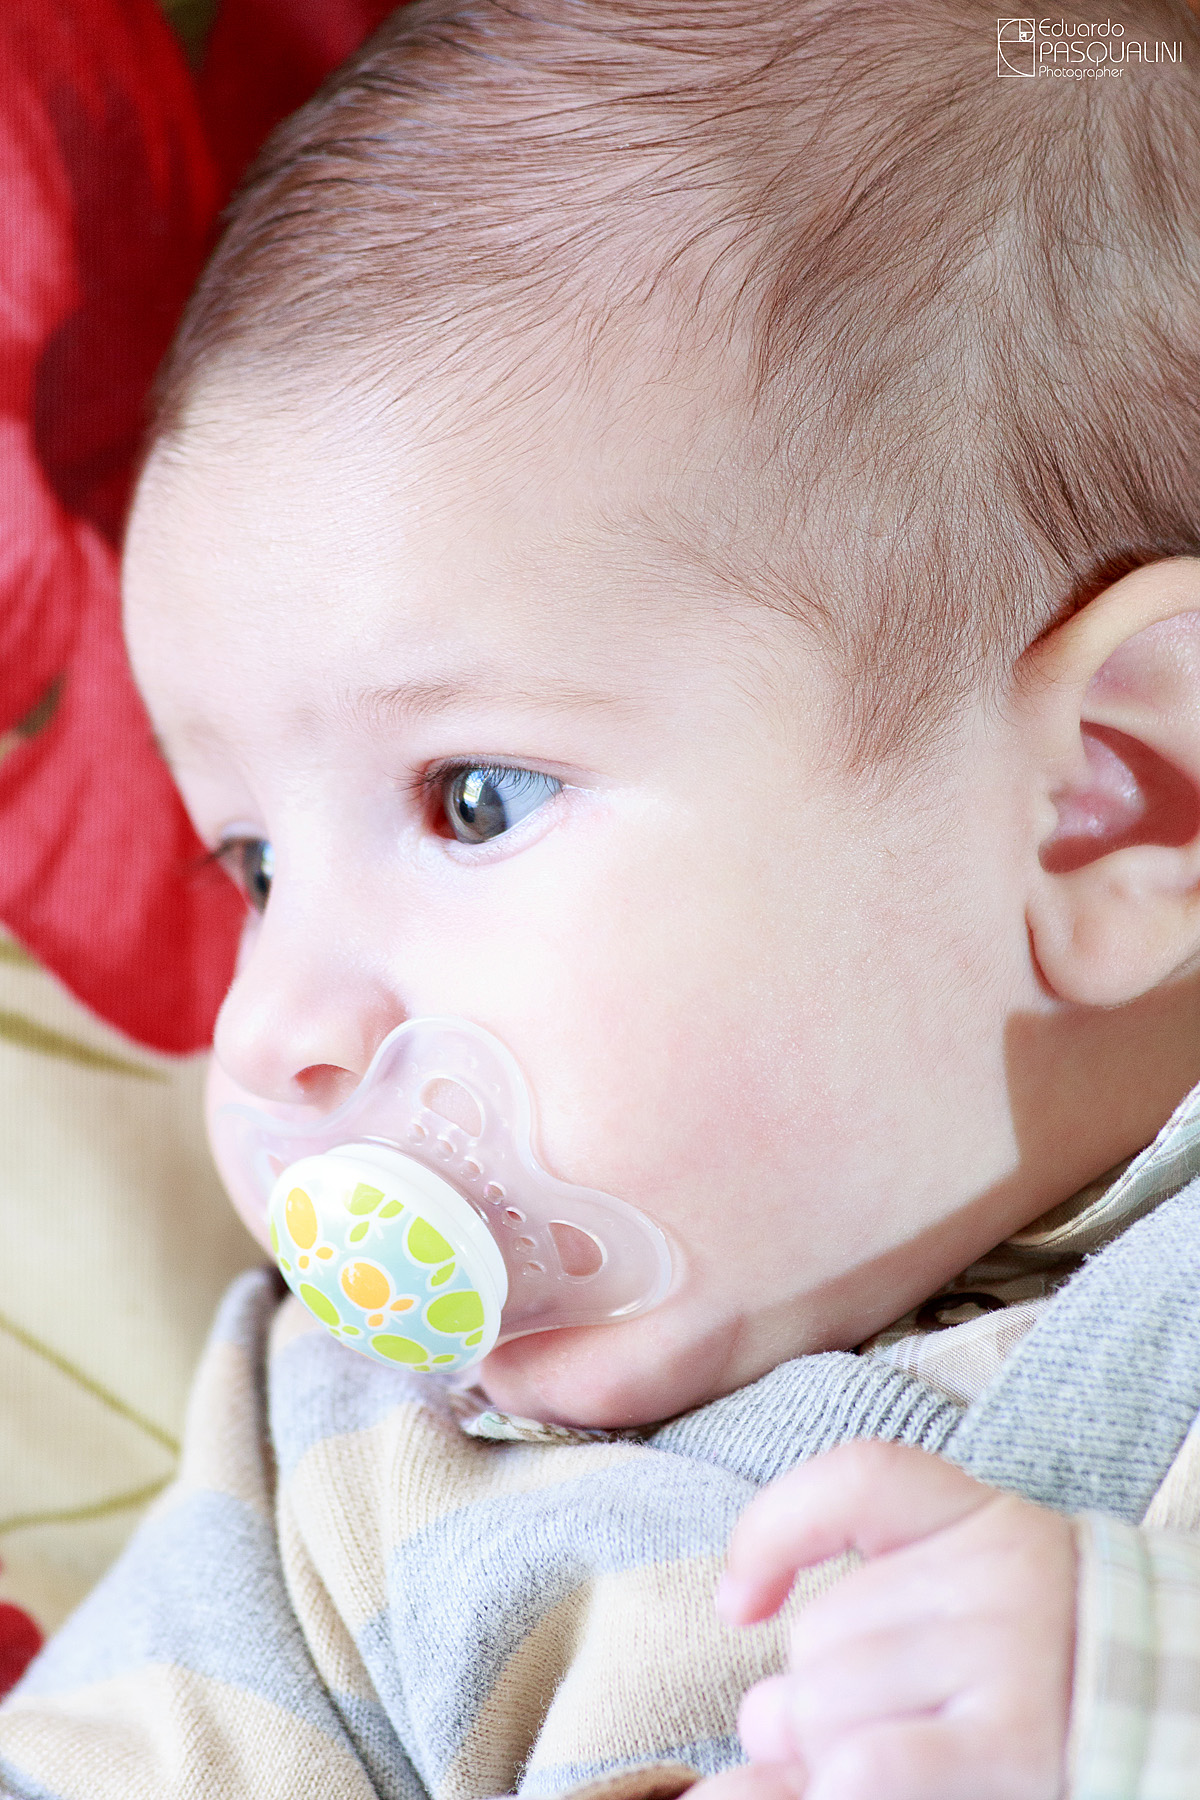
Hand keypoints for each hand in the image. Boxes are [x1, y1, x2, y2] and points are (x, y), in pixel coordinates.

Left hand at [704, 1441, 1076, 1799]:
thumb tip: (754, 1714)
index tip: (740, 1605)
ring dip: (823, 1757)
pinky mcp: (1017, 1742)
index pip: (856, 1480)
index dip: (773, 1531)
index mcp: (981, 1521)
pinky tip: (854, 1788)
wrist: (1177, 1716)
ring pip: (829, 1700)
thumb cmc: (1045, 1678)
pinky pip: (871, 1763)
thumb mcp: (965, 1617)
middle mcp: (998, 1573)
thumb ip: (866, 1631)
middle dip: (806, 1703)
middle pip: (822, 1631)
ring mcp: (1011, 1655)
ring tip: (879, 1767)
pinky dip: (842, 1785)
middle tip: (847, 1738)